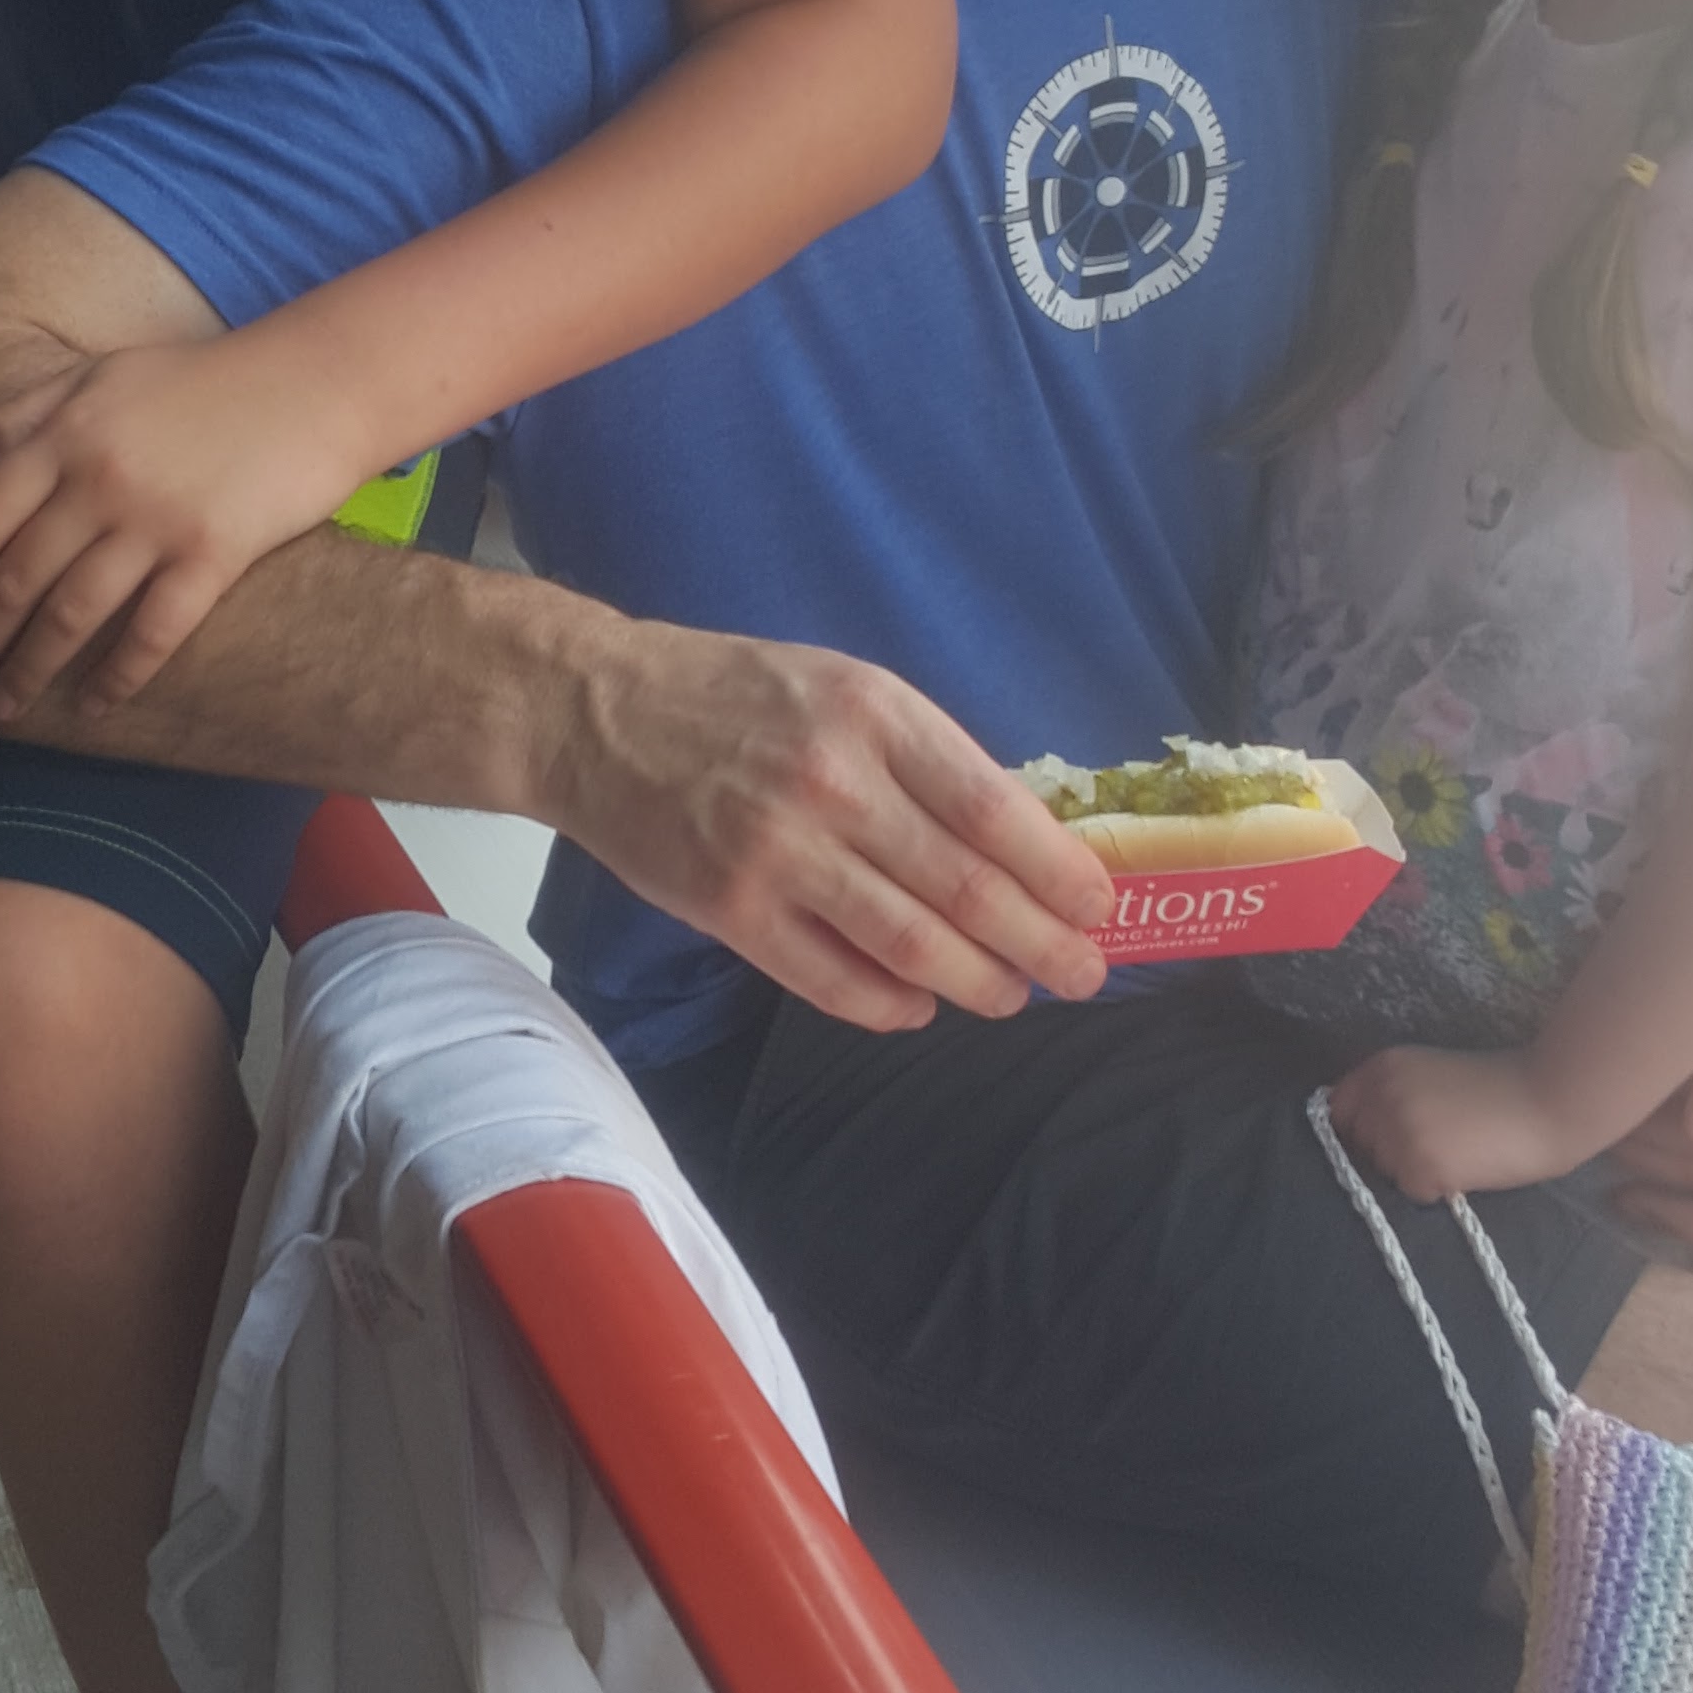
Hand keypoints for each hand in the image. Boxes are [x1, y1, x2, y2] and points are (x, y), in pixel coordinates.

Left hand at [0, 330, 355, 722]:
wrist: (314, 383)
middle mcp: (96, 480)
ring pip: (70, 615)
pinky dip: (116, 675)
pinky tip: (94, 704)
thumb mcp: (104, 373)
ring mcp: (154, 521)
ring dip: (29, 671)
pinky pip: (151, 631)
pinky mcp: (212, 555)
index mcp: (63, 435)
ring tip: (6, 711)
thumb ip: (34, 409)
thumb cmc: (206, 380)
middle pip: (15, 581)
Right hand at [550, 620, 1113, 1032]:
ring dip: (976, 981)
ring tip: (1012, 996)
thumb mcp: (843, 686)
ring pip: (909, 943)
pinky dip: (888, 1005)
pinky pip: (832, 979)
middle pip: (964, 886)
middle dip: (1039, 941)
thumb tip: (1017, 837)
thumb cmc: (733, 694)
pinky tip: (920, 1006)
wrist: (596, 714)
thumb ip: (922, 755)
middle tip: (1083, 973)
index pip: (991, 808)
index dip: (1055, 868)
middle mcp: (833, 783)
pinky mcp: (731, 910)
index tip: (1096, 904)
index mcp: (873, 715)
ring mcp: (779, 853)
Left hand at [1328, 1039, 1584, 1199]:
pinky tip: (1465, 1169)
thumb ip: (1395, 1093)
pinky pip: (1411, 1192)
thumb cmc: (1499, 1089)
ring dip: (1410, 1172)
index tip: (1386, 1139)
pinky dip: (1434, 1189)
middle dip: (1386, 1153)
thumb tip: (1361, 1129)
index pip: (1338, 1110)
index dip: (1361, 1130)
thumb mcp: (1433, 1075)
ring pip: (1383, 1172)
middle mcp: (1381, 1095)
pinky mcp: (1420, 1166)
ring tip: (1456, 1154)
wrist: (1550, 1100)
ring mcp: (1398, 1132)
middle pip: (1358, 1145)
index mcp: (1383, 1067)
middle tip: (1436, 1146)